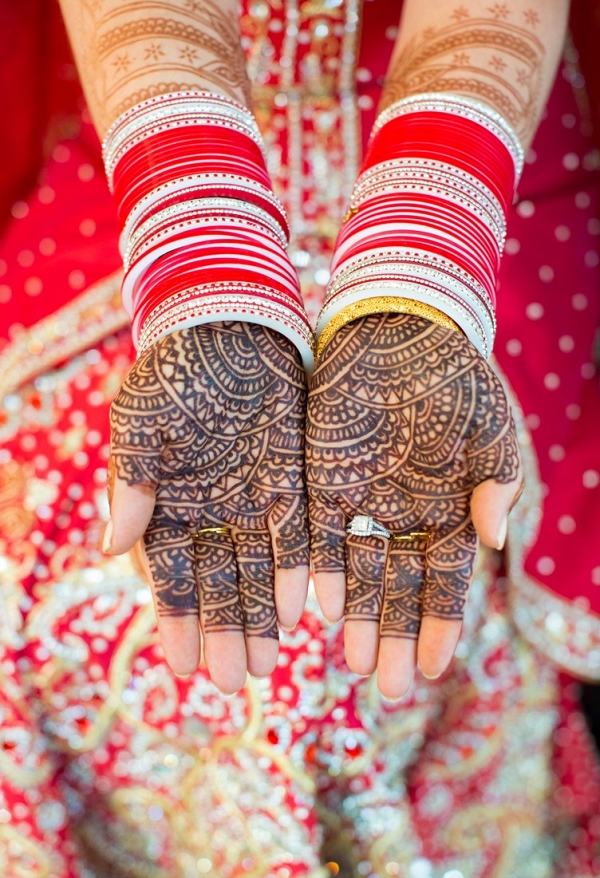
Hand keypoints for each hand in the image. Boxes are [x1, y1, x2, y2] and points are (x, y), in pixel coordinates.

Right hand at [104, 322, 308, 693]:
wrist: (232, 323)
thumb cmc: (175, 369)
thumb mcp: (140, 421)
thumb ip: (130, 483)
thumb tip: (109, 548)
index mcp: (169, 501)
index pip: (171, 574)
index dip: (177, 619)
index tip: (182, 667)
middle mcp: (213, 508)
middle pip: (219, 583)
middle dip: (226, 632)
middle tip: (232, 682)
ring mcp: (254, 497)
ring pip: (260, 569)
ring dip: (263, 615)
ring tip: (269, 664)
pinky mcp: (294, 479)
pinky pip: (298, 535)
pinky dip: (299, 571)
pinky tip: (304, 610)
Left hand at [306, 313, 521, 699]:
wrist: (398, 323)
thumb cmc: (452, 372)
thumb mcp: (488, 423)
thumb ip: (497, 479)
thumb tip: (495, 538)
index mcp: (447, 505)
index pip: (445, 580)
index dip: (440, 623)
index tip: (433, 667)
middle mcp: (402, 512)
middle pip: (398, 588)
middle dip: (393, 638)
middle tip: (386, 689)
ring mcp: (360, 497)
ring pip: (356, 570)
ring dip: (355, 617)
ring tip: (351, 664)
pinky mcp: (320, 475)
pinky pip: (316, 531)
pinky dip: (317, 567)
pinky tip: (317, 606)